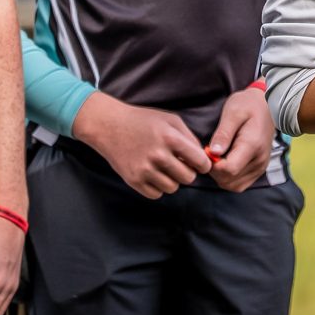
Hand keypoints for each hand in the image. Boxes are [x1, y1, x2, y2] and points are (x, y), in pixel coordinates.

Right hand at [72, 93, 212, 199]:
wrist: (110, 126)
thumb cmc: (144, 121)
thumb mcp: (171, 120)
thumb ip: (190, 138)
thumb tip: (203, 158)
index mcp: (170, 138)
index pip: (200, 162)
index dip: (203, 164)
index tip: (199, 163)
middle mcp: (158, 155)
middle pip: (188, 178)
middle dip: (188, 172)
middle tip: (180, 164)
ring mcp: (144, 170)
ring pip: (173, 188)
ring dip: (172, 180)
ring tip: (164, 168)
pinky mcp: (133, 180)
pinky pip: (156, 194)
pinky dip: (158, 187)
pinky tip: (153, 174)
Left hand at [206, 85, 274, 192]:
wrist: (267, 106)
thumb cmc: (247, 105)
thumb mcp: (233, 112)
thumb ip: (223, 133)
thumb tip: (213, 153)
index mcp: (253, 145)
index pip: (229, 169)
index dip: (212, 164)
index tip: (206, 151)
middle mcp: (259, 160)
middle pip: (229, 180)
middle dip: (213, 170)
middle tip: (209, 152)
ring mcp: (260, 167)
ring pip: (232, 185)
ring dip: (219, 175)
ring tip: (216, 156)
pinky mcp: (258, 170)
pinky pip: (239, 184)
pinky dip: (228, 178)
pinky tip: (224, 162)